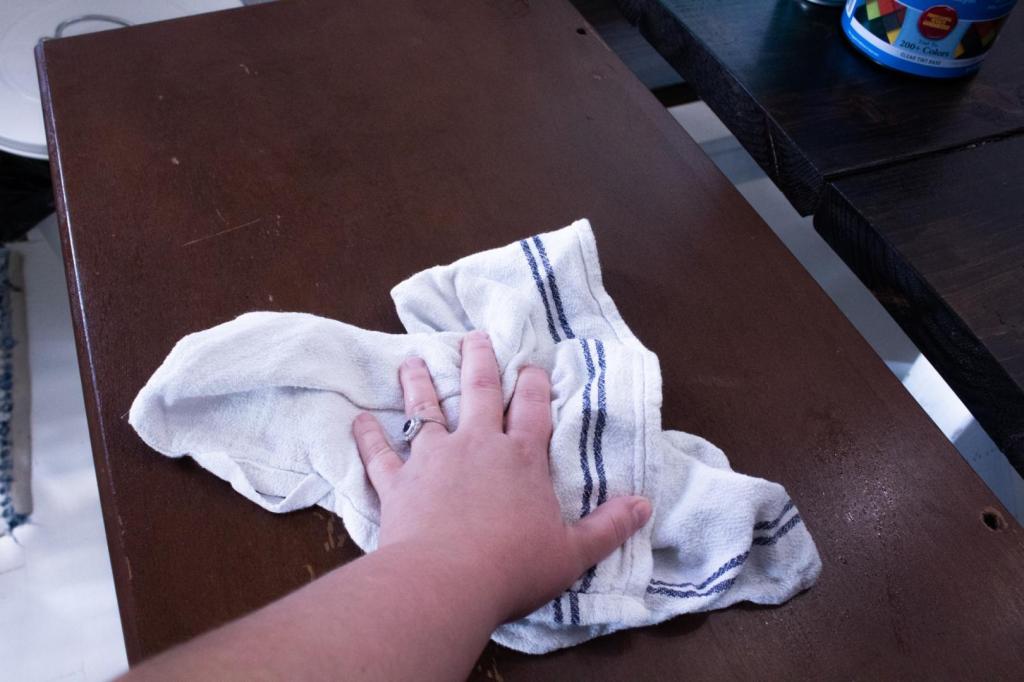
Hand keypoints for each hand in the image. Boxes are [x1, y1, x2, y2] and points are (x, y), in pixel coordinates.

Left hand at [352, 330, 650, 623]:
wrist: (447, 580)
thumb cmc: (514, 566)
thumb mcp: (573, 552)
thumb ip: (609, 526)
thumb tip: (645, 504)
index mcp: (521, 458)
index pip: (533, 410)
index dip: (535, 385)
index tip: (531, 364)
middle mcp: (477, 446)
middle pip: (480, 393)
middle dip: (479, 362)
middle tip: (473, 337)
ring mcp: (433, 459)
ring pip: (426, 410)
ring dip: (419, 383)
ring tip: (411, 361)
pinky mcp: (397, 482)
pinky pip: (379, 454)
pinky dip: (368, 436)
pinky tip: (358, 419)